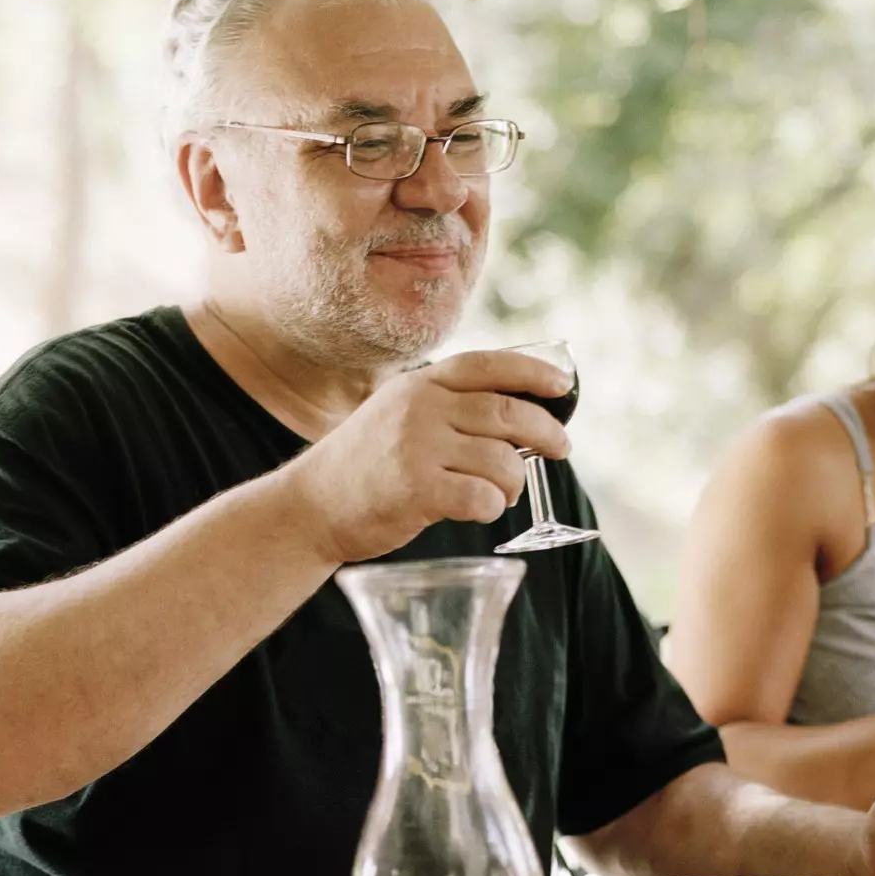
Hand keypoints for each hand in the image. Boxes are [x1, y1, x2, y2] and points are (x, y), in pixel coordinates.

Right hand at [282, 348, 573, 562]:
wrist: (311, 506)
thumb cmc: (363, 466)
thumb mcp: (397, 415)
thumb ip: (445, 408)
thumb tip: (517, 415)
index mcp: (419, 384)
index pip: (487, 365)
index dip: (533, 373)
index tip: (564, 386)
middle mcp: (420, 409)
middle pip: (507, 413)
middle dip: (546, 432)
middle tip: (560, 449)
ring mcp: (417, 449)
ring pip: (501, 461)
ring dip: (515, 481)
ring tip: (504, 492)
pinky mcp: (416, 492)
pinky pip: (481, 498)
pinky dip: (493, 507)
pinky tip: (482, 510)